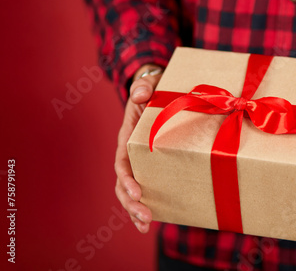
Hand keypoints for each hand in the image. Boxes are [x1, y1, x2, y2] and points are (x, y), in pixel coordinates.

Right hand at [115, 64, 162, 232]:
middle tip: (145, 217)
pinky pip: (146, 188)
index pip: (122, 161)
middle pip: (123, 182)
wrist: (160, 92)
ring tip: (146, 225)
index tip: (138, 191)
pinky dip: (145, 206)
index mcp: (128, 136)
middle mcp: (130, 152)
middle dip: (131, 202)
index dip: (127, 178)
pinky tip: (152, 222)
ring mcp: (139, 162)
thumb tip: (139, 95)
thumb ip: (144, 86)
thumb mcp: (151, 83)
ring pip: (130, 190)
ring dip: (135, 209)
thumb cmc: (155, 88)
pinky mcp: (151, 166)